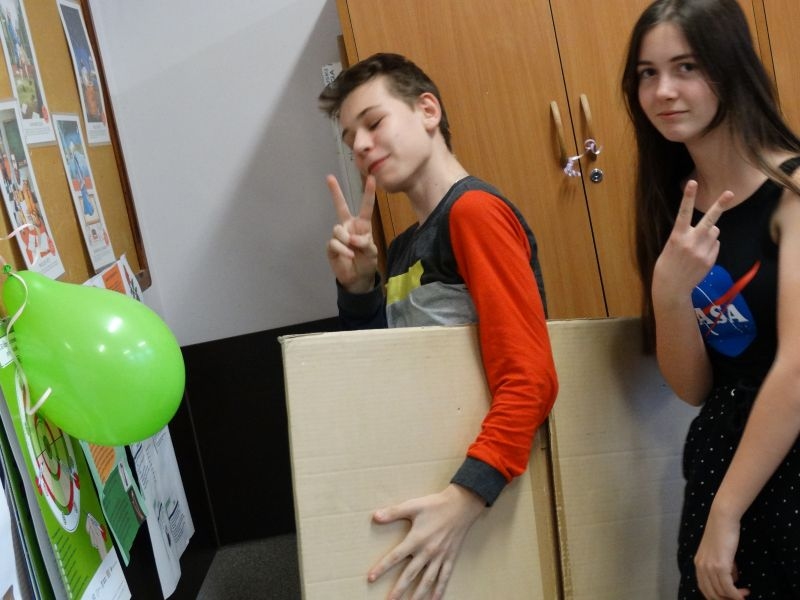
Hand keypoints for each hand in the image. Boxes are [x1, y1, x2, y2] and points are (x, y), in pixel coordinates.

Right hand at [326, 174, 377, 292]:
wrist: (358, 278)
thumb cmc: (367, 262)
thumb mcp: (372, 252)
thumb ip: (365, 243)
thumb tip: (351, 238)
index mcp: (362, 225)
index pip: (366, 207)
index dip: (368, 193)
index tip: (371, 178)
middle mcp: (349, 226)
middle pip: (341, 207)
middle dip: (335, 192)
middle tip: (329, 177)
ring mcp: (339, 236)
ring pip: (338, 229)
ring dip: (346, 240)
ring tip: (352, 251)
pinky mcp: (331, 246)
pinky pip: (334, 243)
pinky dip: (343, 250)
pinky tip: (348, 256)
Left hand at [368, 484, 483, 599]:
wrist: (461, 505)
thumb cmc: (435, 505)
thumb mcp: (413, 506)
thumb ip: (394, 512)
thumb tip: (375, 516)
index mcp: (416, 539)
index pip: (395, 557)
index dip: (382, 568)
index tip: (371, 578)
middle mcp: (427, 552)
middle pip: (410, 575)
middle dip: (399, 590)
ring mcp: (440, 557)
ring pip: (427, 580)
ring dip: (418, 595)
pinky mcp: (450, 558)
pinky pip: (444, 577)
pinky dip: (440, 590)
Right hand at [652, 180, 732, 299]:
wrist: (671, 287)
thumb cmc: (668, 264)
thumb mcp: (671, 247)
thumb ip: (689, 235)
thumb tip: (713, 228)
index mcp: (677, 236)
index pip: (683, 212)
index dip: (688, 196)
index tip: (692, 182)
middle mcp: (691, 242)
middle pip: (709, 220)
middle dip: (720, 205)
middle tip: (730, 192)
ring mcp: (702, 251)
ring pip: (714, 232)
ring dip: (710, 234)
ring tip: (698, 245)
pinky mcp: (710, 259)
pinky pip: (716, 245)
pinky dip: (711, 247)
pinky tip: (700, 256)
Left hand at [694, 509, 749, 598]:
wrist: (722, 518)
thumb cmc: (723, 533)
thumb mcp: (719, 552)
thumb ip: (723, 566)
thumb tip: (732, 579)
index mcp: (698, 564)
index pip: (704, 588)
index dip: (717, 596)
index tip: (729, 596)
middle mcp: (701, 567)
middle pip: (711, 594)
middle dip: (725, 599)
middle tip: (739, 598)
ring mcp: (710, 567)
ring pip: (720, 592)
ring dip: (734, 597)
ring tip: (745, 593)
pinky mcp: (720, 565)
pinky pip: (728, 587)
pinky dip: (736, 595)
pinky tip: (743, 594)